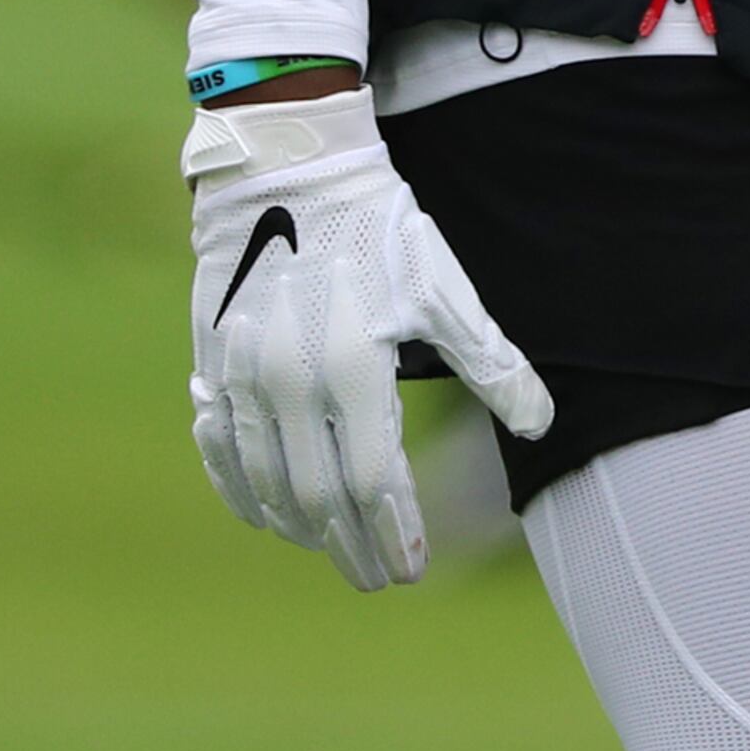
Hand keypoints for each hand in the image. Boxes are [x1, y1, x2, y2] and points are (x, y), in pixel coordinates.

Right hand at [185, 89, 551, 590]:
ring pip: (264, 483)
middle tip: (377, 579)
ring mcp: (238, 379)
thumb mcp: (447, 290)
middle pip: (318, 498)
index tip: (411, 570)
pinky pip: (218, 450)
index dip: (393, 531)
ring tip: (335, 549)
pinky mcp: (209, 365)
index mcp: (352, 370)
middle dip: (351, 546)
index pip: (373, 481)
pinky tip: (267, 516)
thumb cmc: (380, 229)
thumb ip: (492, 363)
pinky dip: (242, 492)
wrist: (289, 171)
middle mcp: (287, 385)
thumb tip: (540, 423)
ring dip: (301, 528)